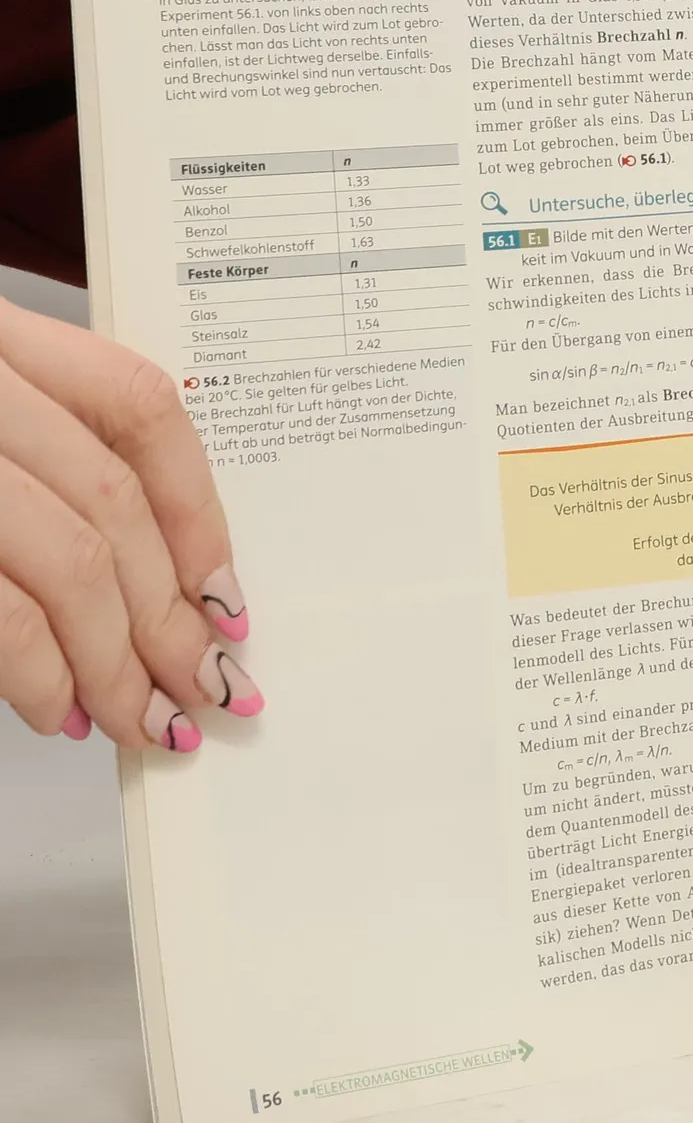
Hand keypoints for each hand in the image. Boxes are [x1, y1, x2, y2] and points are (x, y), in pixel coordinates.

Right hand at [0, 300, 259, 750]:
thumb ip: (35, 461)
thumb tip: (158, 581)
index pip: (138, 404)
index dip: (200, 508)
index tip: (226, 592)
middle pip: (113, 501)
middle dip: (171, 615)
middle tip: (204, 688)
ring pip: (70, 559)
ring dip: (117, 660)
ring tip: (140, 718)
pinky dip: (42, 674)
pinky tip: (58, 711)